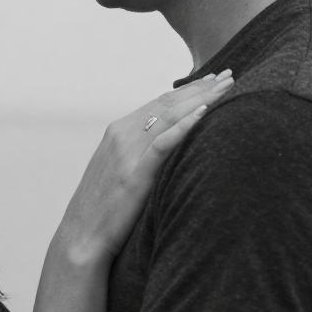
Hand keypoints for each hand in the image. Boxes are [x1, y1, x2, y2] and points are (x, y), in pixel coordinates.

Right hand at [58, 71, 233, 259]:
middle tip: (230, 74)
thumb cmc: (104, 210)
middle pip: (168, 104)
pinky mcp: (133, 175)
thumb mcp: (119, 172)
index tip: (214, 79)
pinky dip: (184, 126)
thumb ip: (139, 153)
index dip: (189, 89)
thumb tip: (167, 147)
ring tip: (227, 87)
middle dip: (202, 87)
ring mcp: (126, 153)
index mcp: (118, 132)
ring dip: (202, 98)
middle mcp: (121, 135)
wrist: (81, 237)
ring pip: (169, 116)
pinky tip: (205, 113)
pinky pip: (162, 144)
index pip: (160, 103)